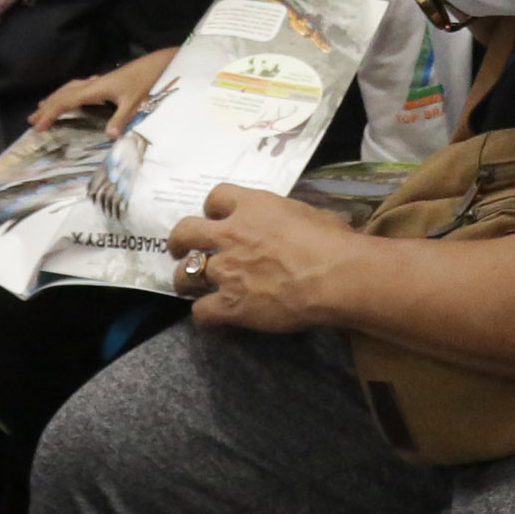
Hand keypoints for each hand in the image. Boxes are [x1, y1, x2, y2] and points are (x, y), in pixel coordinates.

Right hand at [32, 48, 171, 136]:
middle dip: (47, 107)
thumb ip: (120, 119)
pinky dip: (68, 93)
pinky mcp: (105, 81)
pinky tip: (71, 96)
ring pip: (69, 89)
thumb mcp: (134, 103)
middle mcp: (93, 84)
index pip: (66, 102)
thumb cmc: (145, 82)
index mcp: (95, 90)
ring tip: (43, 107)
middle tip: (31, 120)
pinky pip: (78, 87)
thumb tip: (109, 137)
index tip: (37, 126)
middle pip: (63, 95)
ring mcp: (98, 81)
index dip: (50, 114)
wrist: (156, 64)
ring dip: (55, 98)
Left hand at [167, 185, 365, 333]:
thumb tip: (300, 225)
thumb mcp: (310, 214)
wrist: (335, 276)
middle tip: (181, 249)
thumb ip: (290, 218)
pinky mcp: (229, 304)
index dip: (214, 208)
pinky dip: (204, 314)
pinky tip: (213, 317)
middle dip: (180, 241)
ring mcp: (225, 270)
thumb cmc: (333, 241)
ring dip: (185, 280)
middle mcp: (230, 234)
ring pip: (185, 274)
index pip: (217, 196)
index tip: (218, 217)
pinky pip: (200, 312)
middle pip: (185, 231)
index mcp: (252, 206)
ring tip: (190, 287)